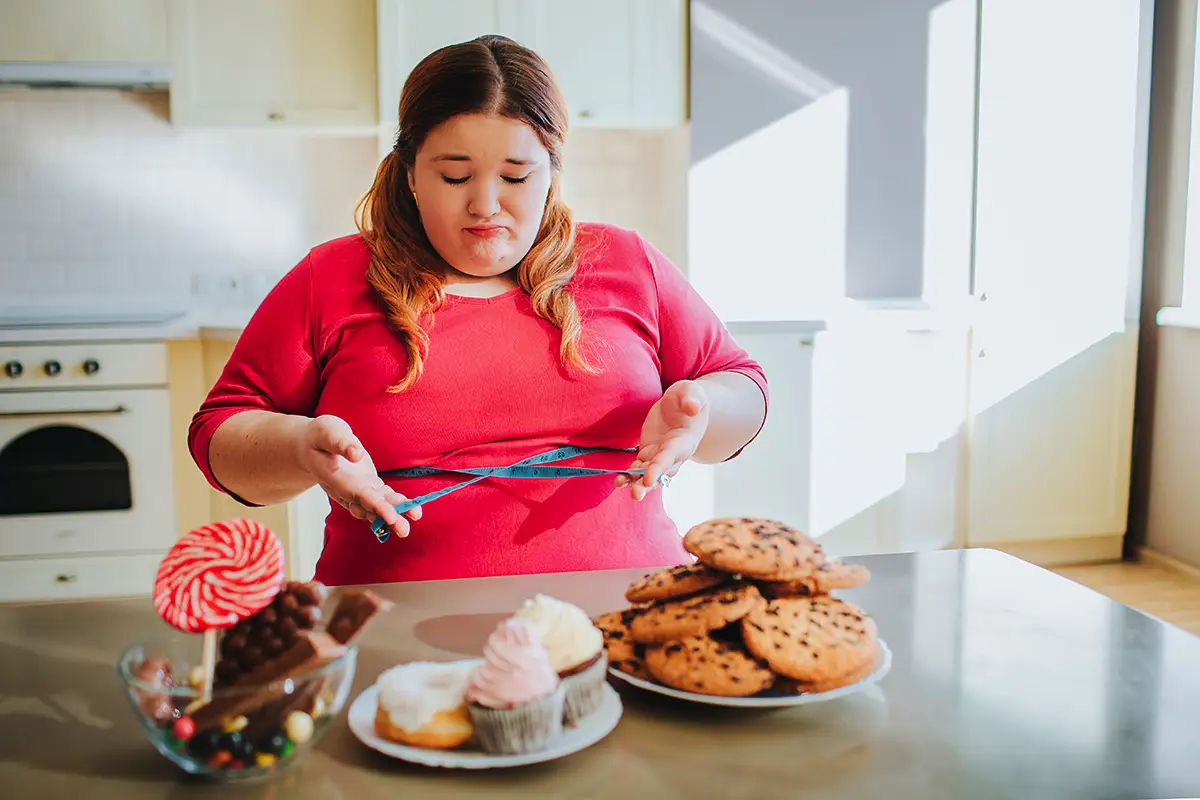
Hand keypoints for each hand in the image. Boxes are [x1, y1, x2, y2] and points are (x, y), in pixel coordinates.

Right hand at [294, 415, 420, 537]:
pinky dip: (397, 503)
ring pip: (378, 505)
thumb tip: (357, 454)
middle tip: (404, 530)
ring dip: (396, 514)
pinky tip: (412, 509)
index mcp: (337, 479)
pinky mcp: (368, 485)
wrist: (312, 446)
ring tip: (415, 516)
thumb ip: (341, 443)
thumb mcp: (327, 433)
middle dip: (388, 518)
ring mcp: (358, 489)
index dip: (376, 506)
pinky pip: (383, 497)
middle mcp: (347, 490)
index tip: (391, 516)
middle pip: (369, 507)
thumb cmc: (319, 438)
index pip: (359, 495)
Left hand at [617, 380, 709, 500]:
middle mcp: (673, 454)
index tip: (649, 478)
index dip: (660, 468)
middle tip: (636, 495)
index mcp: (684, 441)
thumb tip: (693, 407)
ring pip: (648, 473)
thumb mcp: (692, 392)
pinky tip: (618, 482)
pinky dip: (629, 475)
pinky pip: (639, 467)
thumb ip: (692, 399)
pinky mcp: (648, 453)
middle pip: (660, 472)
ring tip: (620, 486)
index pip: (671, 456)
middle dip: (647, 483)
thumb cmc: (689, 397)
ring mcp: (660, 455)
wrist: (683, 405)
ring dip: (635, 482)